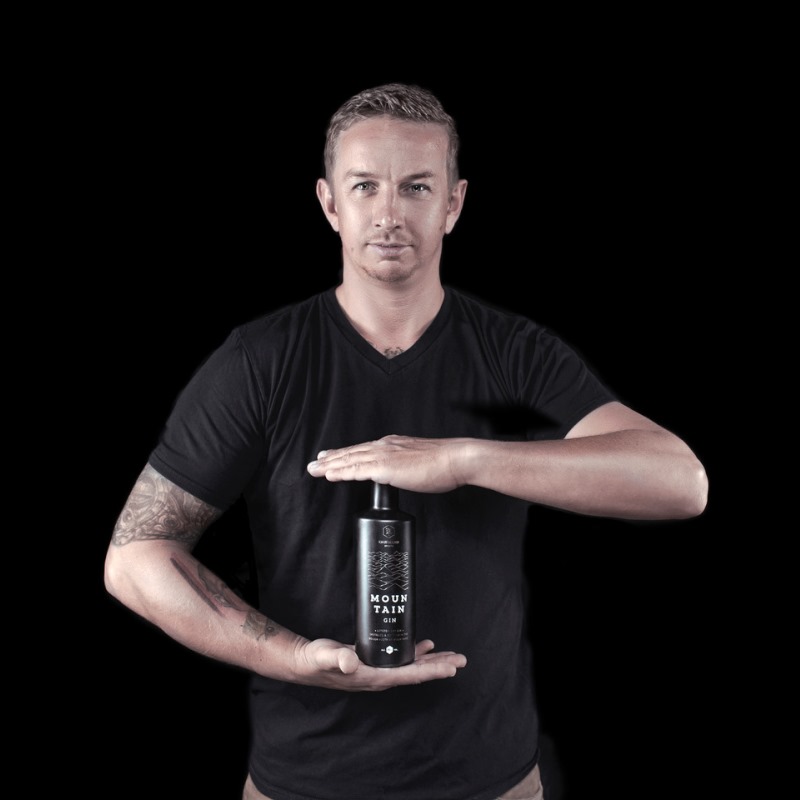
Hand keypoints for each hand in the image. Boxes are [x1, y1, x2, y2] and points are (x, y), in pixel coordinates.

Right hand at [295, 638, 466, 690]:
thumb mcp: (326, 656)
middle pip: (417, 673)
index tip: (451, 668)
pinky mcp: (374, 661)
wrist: (305, 662)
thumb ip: (339, 658)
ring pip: (412, 666)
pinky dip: (415, 653)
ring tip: (450, 656)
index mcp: (376, 677)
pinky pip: (402, 659)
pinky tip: (424, 646)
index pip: (411, 675)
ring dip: (432, 661)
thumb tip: (351, 662)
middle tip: (461, 660)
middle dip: (440, 666)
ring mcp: (378, 670)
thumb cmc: (316, 660)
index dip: (432, 671)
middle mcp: (381, 676)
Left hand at [306, 434, 468, 492]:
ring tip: (315, 469)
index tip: (332, 457)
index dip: (346, 454)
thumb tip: (403, 473)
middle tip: (315, 463)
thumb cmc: (446, 463)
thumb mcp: (420, 461)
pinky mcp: (386, 467)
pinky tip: (330, 475)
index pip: (364, 450)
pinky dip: (342, 472)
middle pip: (352, 453)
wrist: (457, 459)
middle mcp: (386, 446)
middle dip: (332, 459)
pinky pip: (357, 470)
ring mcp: (385, 455)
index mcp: (394, 445)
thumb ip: (407, 466)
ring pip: (350, 460)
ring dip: (330, 465)